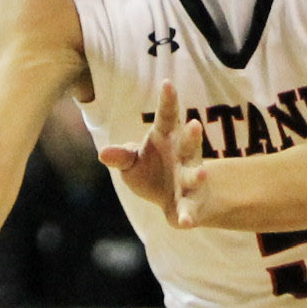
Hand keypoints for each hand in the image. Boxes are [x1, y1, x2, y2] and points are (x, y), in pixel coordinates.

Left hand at [98, 80, 213, 228]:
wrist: (175, 201)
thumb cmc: (152, 171)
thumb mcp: (132, 161)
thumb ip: (121, 156)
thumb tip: (103, 154)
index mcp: (168, 138)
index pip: (168, 117)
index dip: (168, 100)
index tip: (167, 83)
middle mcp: (184, 156)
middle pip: (189, 144)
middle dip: (192, 136)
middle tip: (194, 125)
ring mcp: (190, 180)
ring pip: (196, 175)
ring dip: (199, 175)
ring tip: (203, 174)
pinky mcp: (190, 204)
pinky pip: (189, 210)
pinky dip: (187, 216)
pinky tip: (184, 223)